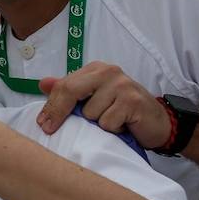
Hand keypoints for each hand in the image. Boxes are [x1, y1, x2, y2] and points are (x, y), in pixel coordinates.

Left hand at [36, 61, 172, 148]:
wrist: (157, 123)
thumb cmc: (121, 111)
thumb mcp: (93, 100)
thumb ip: (69, 91)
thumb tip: (42, 84)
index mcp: (96, 69)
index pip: (64, 85)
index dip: (50, 106)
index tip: (41, 124)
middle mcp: (109, 72)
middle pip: (71, 91)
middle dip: (58, 112)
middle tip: (50, 129)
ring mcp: (122, 85)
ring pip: (89, 113)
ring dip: (96, 125)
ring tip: (111, 122)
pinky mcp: (132, 101)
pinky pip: (107, 123)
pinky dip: (112, 130)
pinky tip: (122, 125)